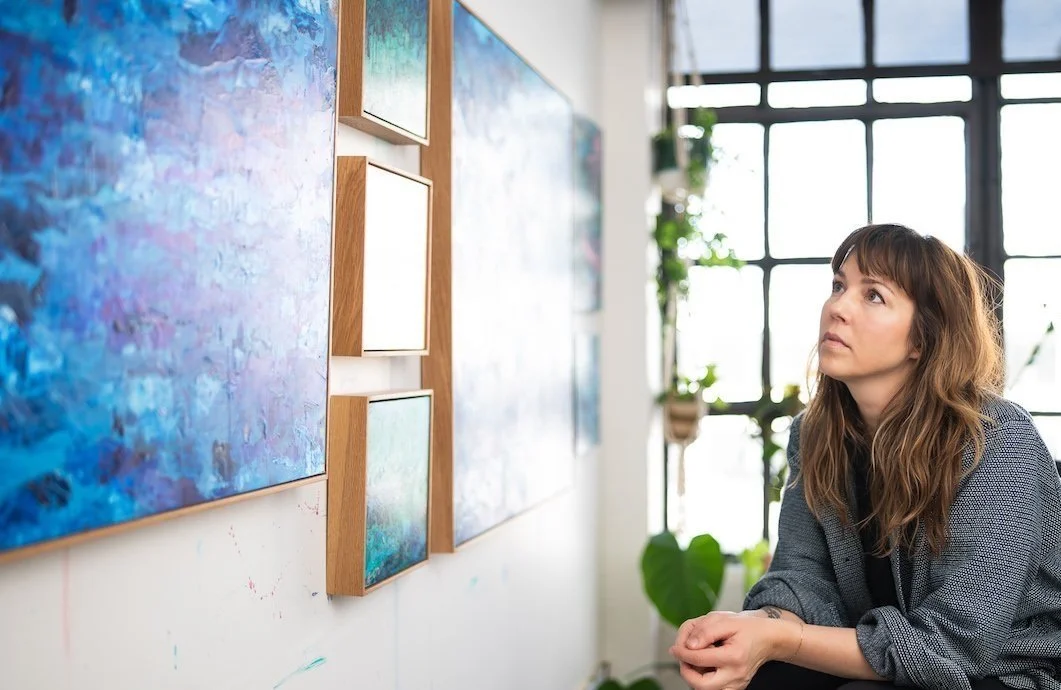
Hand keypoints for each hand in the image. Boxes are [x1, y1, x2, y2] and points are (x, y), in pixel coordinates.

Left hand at [669, 611, 796, 689]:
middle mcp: (736, 675)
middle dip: (686, 672)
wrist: (768, 639)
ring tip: (695, 658)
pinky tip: (706, 664)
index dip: (683, 653)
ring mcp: (737, 684)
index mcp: (734, 656)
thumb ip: (705, 631)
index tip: (675, 648)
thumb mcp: (725, 620)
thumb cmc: (747, 627)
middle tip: (683, 658)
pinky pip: (714, 688)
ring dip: (694, 676)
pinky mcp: (736, 688)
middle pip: (701, 685)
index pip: (700, 659)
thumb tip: (688, 646)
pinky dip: (704, 678)